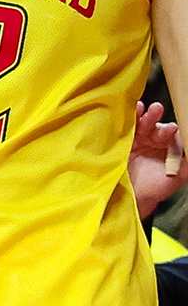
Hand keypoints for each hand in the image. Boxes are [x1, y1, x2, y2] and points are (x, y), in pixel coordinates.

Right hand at [130, 100, 185, 218]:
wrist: (132, 196)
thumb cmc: (155, 188)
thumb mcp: (178, 176)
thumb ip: (186, 162)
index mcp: (169, 149)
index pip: (173, 135)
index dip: (172, 130)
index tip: (172, 129)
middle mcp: (154, 143)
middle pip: (158, 128)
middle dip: (159, 120)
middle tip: (159, 111)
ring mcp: (139, 141)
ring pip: (144, 125)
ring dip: (147, 116)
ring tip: (149, 109)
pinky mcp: (124, 141)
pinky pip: (129, 128)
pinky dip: (132, 117)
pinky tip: (135, 109)